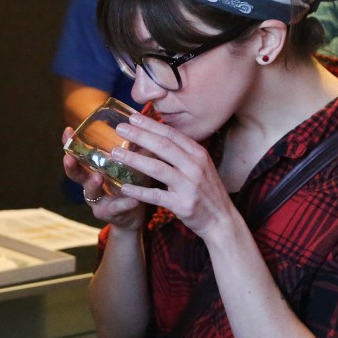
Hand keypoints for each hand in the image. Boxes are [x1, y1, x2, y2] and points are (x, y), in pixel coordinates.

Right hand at [62, 126, 144, 230]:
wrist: (132, 217)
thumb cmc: (127, 186)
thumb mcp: (125, 168)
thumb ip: (128, 152)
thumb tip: (139, 128)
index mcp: (92, 170)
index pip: (77, 155)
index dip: (70, 145)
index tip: (68, 131)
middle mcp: (90, 185)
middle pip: (76, 175)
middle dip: (71, 166)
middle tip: (69, 158)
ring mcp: (97, 201)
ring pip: (91, 192)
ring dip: (93, 183)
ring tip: (98, 176)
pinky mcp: (110, 214)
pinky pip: (117, 208)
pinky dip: (125, 203)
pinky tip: (133, 199)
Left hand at [111, 113, 233, 240]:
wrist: (221, 220)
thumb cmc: (206, 192)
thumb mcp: (201, 166)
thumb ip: (183, 153)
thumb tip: (159, 136)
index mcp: (198, 154)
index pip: (171, 134)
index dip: (151, 125)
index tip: (132, 117)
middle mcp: (195, 166)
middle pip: (163, 146)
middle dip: (139, 135)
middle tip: (120, 128)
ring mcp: (189, 185)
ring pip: (157, 168)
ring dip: (134, 159)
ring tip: (116, 153)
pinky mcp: (182, 204)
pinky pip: (156, 196)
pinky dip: (139, 192)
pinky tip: (124, 187)